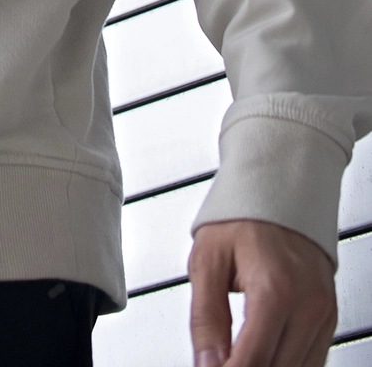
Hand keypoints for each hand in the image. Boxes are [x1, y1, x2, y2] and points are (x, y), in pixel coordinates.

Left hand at [189, 219, 336, 365]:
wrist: (279, 185)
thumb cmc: (242, 214)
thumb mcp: (207, 260)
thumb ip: (205, 318)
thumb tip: (206, 364)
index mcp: (274, 291)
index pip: (252, 362)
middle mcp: (307, 307)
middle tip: (219, 363)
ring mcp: (323, 314)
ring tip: (236, 358)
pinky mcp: (328, 316)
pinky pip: (313, 361)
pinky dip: (287, 365)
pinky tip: (264, 356)